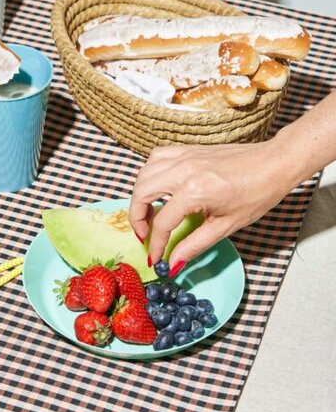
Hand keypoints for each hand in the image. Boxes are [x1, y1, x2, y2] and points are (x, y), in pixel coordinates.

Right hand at [128, 139, 297, 274]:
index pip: (162, 222)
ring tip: (149, 213)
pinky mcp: (188, 149)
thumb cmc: (257, 194)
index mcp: (195, 191)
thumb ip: (195, 244)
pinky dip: (150, 173)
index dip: (156, 244)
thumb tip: (174, 262)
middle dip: (137, 218)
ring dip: (140, 194)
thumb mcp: (227, 225)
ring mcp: (184, 156)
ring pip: (144, 172)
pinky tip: (159, 187)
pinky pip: (156, 158)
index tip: (155, 258)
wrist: (274, 163)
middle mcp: (184, 170)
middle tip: (145, 235)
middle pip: (142, 193)